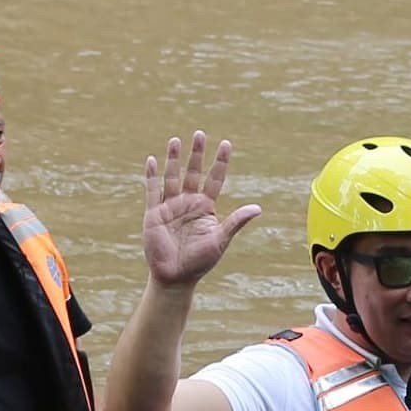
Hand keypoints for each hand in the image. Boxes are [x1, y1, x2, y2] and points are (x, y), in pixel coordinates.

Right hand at [141, 131, 261, 288]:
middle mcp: (188, 202)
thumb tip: (258, 208)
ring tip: (176, 140)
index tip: (226, 144)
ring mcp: (170, 206)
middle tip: (200, 133)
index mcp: (206, 208)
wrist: (175, 277)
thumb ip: (235, 221)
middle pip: (193, 172)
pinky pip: (152, 191)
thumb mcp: (220, 240)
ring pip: (172, 176)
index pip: (215, 179)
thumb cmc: (200, 262)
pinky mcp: (154, 214)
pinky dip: (152, 176)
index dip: (220, 162)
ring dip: (173, 159)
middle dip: (197, 153)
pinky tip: (152, 160)